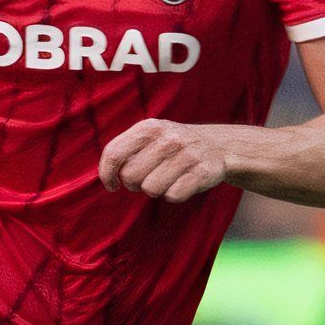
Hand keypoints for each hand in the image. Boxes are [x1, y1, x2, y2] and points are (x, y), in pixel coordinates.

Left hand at [99, 118, 231, 201]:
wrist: (219, 146)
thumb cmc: (173, 147)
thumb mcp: (149, 137)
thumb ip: (125, 150)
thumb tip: (105, 176)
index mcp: (149, 128)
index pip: (114, 153)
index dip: (107, 174)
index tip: (112, 185)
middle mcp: (169, 138)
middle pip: (130, 176)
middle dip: (134, 184)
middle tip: (147, 179)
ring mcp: (188, 154)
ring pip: (151, 189)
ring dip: (155, 190)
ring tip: (167, 179)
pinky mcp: (205, 172)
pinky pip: (173, 196)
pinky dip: (174, 195)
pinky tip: (181, 184)